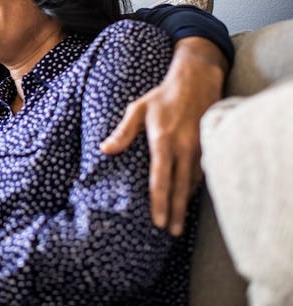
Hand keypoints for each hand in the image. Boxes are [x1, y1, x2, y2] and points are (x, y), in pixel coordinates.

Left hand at [100, 37, 227, 235]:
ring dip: (186, 203)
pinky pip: (201, 173)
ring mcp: (199, 148)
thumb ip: (123, 132)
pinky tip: (188, 198)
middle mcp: (183, 147)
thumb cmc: (162, 96)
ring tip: (179, 223)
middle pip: (179, 187)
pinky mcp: (207, 146)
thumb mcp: (138, 108)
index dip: (159, 201)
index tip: (157, 220)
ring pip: (192, 182)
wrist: (196, 80)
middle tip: (171, 231)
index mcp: (163, 140)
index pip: (160, 178)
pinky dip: (194, 188)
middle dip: (175, 211)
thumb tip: (105, 149)